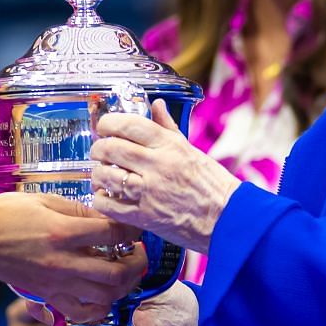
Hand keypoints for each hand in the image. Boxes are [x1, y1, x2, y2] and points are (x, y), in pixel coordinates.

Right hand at [0, 193, 145, 312]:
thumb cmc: (3, 213)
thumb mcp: (43, 199)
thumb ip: (78, 210)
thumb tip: (105, 217)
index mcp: (63, 232)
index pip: (114, 234)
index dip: (132, 229)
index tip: (134, 225)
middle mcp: (63, 262)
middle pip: (117, 273)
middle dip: (137, 263)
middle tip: (136, 252)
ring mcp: (55, 283)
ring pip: (105, 297)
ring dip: (123, 286)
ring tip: (123, 271)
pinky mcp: (47, 296)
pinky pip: (82, 313)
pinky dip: (99, 308)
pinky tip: (101, 294)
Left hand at [91, 100, 241, 254]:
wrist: (228, 219)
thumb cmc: (213, 185)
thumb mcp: (192, 150)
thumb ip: (168, 128)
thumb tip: (156, 106)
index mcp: (170, 146)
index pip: (129, 125)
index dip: (109, 123)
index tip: (104, 127)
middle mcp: (157, 166)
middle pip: (111, 148)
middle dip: (98, 148)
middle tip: (99, 152)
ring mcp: (149, 192)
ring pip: (106, 176)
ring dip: (98, 174)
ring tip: (102, 175)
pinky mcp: (144, 216)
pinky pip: (109, 205)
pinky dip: (101, 200)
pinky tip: (106, 197)